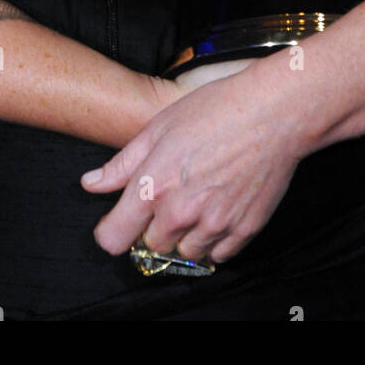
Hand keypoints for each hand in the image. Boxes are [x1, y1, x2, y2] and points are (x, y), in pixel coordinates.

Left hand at [81, 59, 300, 265]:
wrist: (272, 113)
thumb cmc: (216, 110)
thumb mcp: (159, 126)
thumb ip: (122, 163)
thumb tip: (91, 183)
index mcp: (153, 186)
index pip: (114, 238)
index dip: (112, 230)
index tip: (120, 220)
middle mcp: (181, 212)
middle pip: (151, 246)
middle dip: (153, 226)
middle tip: (170, 196)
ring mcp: (214, 225)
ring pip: (186, 252)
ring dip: (185, 234)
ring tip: (198, 198)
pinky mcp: (244, 230)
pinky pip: (219, 254)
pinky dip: (215, 238)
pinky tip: (219, 207)